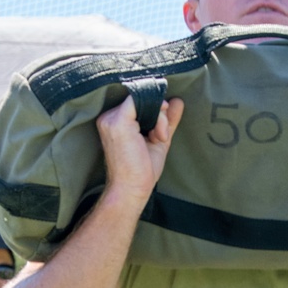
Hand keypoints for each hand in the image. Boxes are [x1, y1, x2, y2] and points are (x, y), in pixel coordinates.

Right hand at [96, 95, 184, 210]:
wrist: (132, 189)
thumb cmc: (141, 170)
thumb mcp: (159, 138)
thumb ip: (166, 119)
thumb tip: (177, 101)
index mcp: (115, 121)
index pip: (139, 101)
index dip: (156, 111)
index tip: (162, 131)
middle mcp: (109, 116)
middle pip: (142, 98)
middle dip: (160, 114)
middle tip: (162, 136)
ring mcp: (111, 117)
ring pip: (145, 99)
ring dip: (160, 117)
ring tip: (160, 138)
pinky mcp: (118, 121)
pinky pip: (143, 101)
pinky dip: (158, 116)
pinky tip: (159, 134)